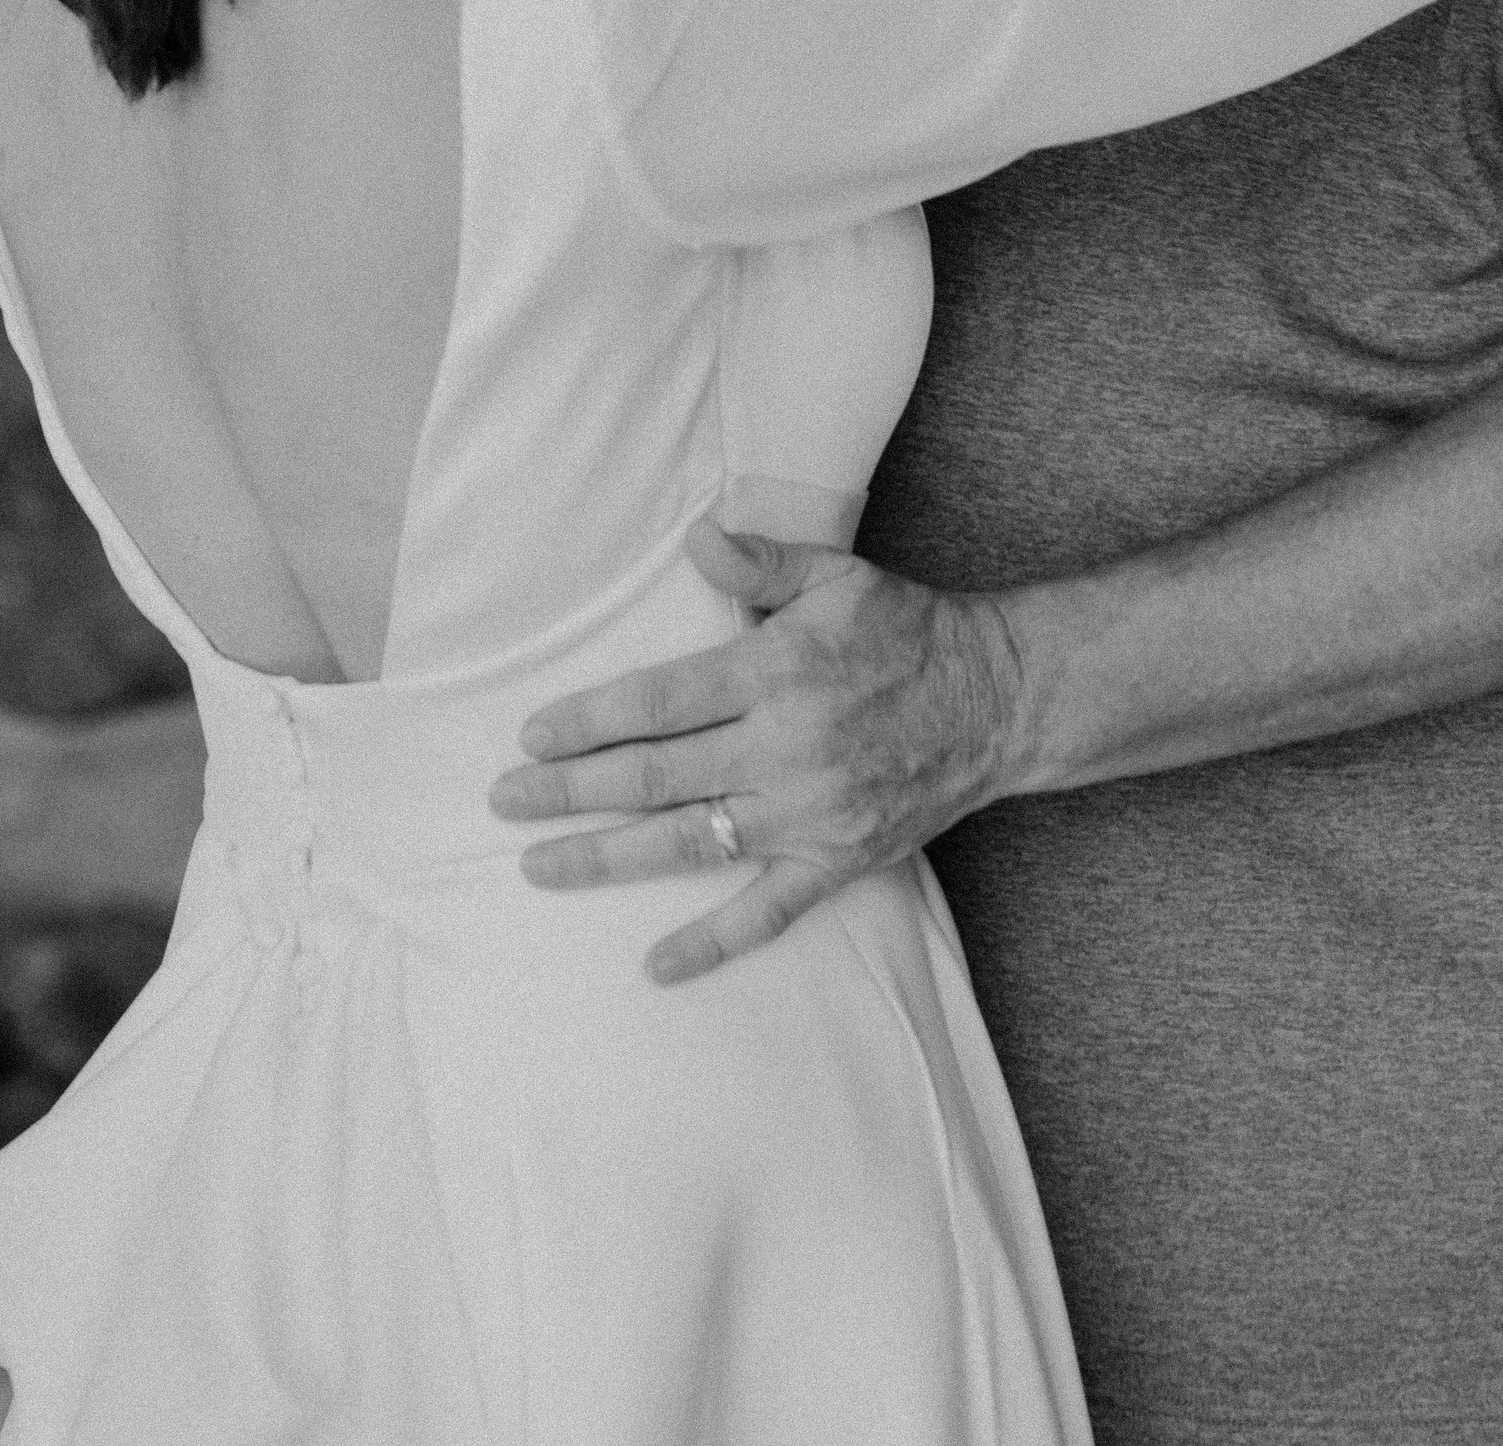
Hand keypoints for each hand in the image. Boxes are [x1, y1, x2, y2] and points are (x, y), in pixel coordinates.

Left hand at [485, 516, 1020, 983]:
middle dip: (570, 790)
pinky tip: (655, 966)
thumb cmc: (907, 629)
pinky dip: (710, 944)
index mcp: (776, 672)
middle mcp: (784, 748)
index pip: (658, 700)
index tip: (532, 734)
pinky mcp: (837, 861)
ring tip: (540, 867)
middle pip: (655, 776)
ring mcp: (808, 815)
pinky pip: (766, 914)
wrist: (996, 700)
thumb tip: (696, 537)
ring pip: (690, 844)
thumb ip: (761, 561)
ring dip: (607, 857)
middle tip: (505, 800)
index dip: (589, 720)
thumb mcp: (838, 573)